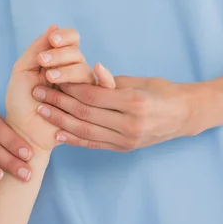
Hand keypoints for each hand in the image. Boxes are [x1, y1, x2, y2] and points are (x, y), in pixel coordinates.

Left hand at [5, 26, 113, 154]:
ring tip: (48, 79)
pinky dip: (105, 76)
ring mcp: (82, 87)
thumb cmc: (20, 102)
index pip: (72, 39)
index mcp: (59, 60)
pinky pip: (105, 87)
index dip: (65, 36)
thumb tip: (54, 26)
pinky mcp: (90, 103)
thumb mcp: (22, 70)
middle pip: (78, 53)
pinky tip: (97, 69)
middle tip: (42, 62)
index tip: (52, 40)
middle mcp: (73, 70)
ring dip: (66, 71)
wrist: (23, 130)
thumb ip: (37, 48)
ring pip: (84, 70)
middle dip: (60, 54)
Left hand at [33, 76, 203, 151]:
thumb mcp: (139, 81)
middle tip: (38, 94)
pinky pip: (94, 144)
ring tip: (42, 111)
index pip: (92, 95)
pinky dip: (74, 138)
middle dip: (58, 103)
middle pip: (85, 114)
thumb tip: (86, 75)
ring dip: (60, 121)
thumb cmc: (161, 91)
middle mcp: (130, 123)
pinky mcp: (124, 148)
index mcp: (134, 102)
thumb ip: (111, 82)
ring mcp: (127, 139)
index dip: (68, 87)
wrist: (184, 115)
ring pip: (86, 131)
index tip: (50, 78)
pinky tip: (58, 132)